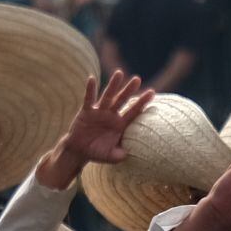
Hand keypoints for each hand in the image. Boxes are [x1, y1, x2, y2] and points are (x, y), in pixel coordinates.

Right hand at [37, 71, 155, 188]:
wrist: (79, 151)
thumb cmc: (97, 153)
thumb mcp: (110, 156)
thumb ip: (119, 155)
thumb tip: (127, 155)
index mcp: (120, 125)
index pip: (133, 112)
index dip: (142, 103)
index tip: (152, 92)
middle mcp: (111, 116)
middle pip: (122, 100)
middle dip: (129, 90)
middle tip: (137, 79)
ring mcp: (99, 112)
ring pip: (107, 97)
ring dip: (113, 86)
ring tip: (119, 73)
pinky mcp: (86, 112)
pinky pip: (88, 99)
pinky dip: (90, 90)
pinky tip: (92, 79)